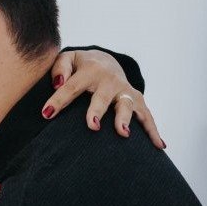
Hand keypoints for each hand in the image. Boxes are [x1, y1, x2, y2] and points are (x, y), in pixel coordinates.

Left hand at [43, 49, 165, 147]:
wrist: (105, 61)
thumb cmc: (79, 66)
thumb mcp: (68, 59)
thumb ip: (59, 68)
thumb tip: (59, 83)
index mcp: (90, 70)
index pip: (71, 87)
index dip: (58, 101)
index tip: (46, 114)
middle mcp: (110, 81)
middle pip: (103, 98)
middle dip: (98, 111)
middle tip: (93, 125)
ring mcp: (125, 91)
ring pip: (127, 105)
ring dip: (125, 119)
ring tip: (123, 133)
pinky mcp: (136, 100)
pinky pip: (147, 116)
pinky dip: (153, 130)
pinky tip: (160, 146)